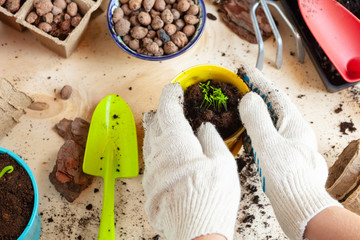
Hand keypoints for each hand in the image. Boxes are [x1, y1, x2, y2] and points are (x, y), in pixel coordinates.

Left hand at [142, 83, 239, 239]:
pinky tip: (161, 152)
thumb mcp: (222, 164)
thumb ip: (211, 140)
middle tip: (165, 105)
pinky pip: (149, 160)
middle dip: (159, 112)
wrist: (195, 233)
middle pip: (154, 125)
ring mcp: (152, 172)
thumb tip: (204, 128)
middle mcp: (159, 155)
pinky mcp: (150, 186)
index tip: (174, 89)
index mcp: (177, 144)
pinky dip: (154, 149)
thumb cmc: (211, 198)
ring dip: (154, 130)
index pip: (168, 111)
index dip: (170, 97)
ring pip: (149, 142)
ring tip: (160, 124)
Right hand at [238, 65, 341, 239]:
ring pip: (271, 119)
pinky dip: (256, 125)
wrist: (300, 207)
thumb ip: (257, 120)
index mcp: (295, 125)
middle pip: (274, 105)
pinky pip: (268, 133)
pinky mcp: (284, 155)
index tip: (245, 70)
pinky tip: (248, 128)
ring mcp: (290, 143)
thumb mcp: (268, 145)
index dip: (259, 82)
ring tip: (241, 100)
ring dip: (256, 108)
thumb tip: (249, 98)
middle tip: (241, 83)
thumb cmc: (287, 178)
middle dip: (257, 92)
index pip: (275, 96)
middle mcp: (295, 132)